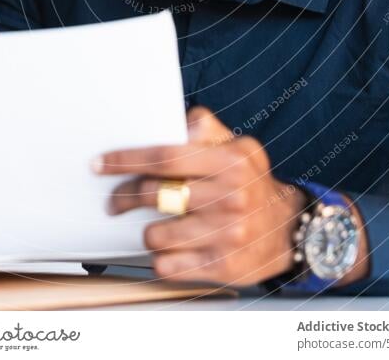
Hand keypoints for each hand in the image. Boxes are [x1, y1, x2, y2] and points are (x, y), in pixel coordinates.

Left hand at [92, 106, 307, 285]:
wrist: (287, 229)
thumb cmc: (252, 182)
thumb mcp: (240, 146)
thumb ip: (207, 129)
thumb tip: (179, 121)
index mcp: (230, 162)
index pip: (166, 157)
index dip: (127, 160)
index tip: (100, 164)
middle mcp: (230, 198)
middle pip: (155, 194)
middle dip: (125, 196)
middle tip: (116, 200)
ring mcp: (226, 236)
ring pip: (155, 234)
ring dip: (148, 230)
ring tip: (160, 225)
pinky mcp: (222, 268)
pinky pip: (167, 265)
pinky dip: (162, 257)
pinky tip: (174, 248)